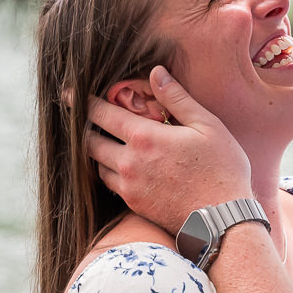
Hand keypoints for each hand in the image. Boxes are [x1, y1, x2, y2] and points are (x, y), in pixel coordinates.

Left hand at [84, 66, 252, 234]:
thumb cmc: (221, 169)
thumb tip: (156, 72)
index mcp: (144, 137)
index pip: (101, 114)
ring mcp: (129, 187)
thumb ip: (177, 98)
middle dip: (83, 127)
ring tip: (102, 140)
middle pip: (90, 141)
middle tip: (80, 117)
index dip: (82, 101)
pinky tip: (119, 165)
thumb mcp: (206, 125)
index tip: (70, 93)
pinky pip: (110, 184)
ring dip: (96, 151)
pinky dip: (109, 171)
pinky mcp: (134, 205)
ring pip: (96, 165)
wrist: (222, 220)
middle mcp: (129, 162)